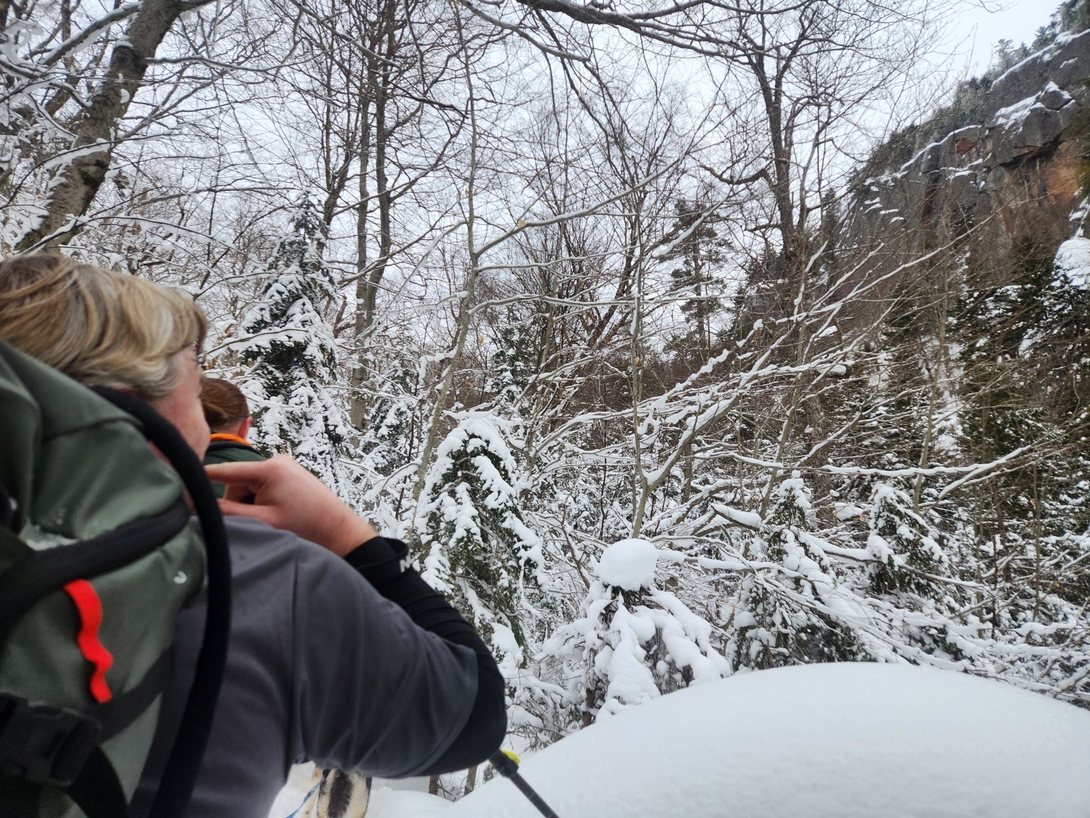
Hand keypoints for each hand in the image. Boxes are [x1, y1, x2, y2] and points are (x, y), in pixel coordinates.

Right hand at [205, 455, 377, 556]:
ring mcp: (285, 466)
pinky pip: (264, 487)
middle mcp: (277, 461)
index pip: (225, 472)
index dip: (202, 478)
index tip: (178, 477)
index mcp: (269, 469)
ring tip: (272, 522)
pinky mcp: (291, 475)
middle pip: (238, 484)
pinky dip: (263, 502)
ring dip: (252, 506)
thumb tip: (197, 506)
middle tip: (257, 524)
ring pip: (250, 488)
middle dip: (239, 505)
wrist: (340, 532)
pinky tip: (279, 516)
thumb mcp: (262, 522)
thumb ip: (228, 513)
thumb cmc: (306, 527)